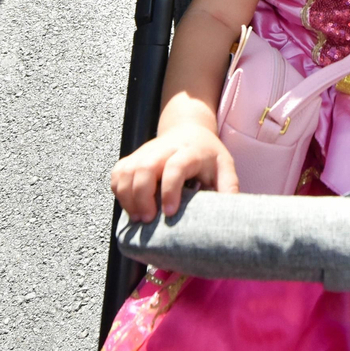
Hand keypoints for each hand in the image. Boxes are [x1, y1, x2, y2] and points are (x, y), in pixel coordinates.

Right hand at [110, 124, 237, 221]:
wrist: (188, 130)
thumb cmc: (207, 154)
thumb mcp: (224, 166)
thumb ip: (228, 186)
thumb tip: (231, 213)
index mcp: (189, 151)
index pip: (175, 167)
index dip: (170, 189)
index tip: (169, 213)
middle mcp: (164, 150)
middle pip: (145, 168)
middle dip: (142, 197)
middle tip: (148, 220)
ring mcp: (145, 152)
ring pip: (127, 171)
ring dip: (127, 197)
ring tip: (137, 218)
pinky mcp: (133, 157)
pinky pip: (118, 173)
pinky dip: (119, 191)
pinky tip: (129, 206)